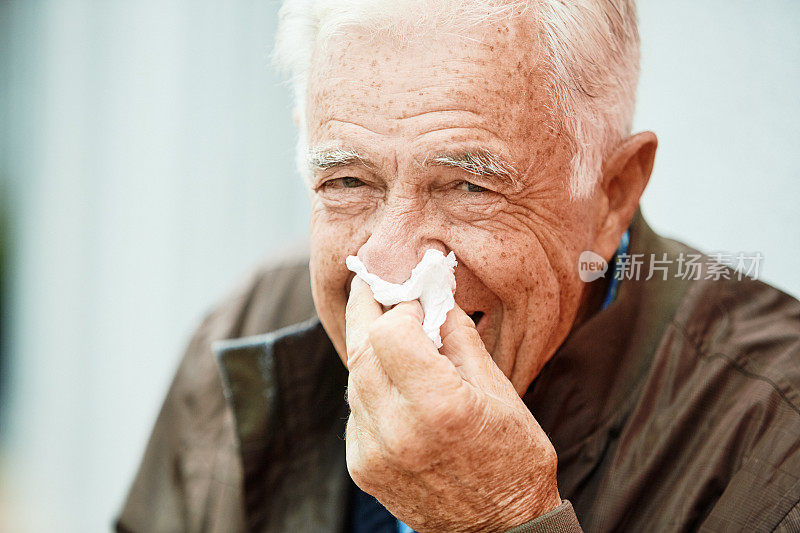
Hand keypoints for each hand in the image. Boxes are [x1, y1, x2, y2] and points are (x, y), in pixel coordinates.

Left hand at [345, 277, 560, 532]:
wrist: (500, 532)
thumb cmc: (513, 459)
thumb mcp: (499, 391)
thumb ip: (458, 338)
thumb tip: (433, 295)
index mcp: (440, 407)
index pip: (390, 331)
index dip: (400, 305)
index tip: (414, 298)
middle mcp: (399, 431)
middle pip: (361, 349)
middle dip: (369, 313)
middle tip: (378, 290)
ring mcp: (374, 453)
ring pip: (353, 378)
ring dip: (369, 350)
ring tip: (393, 337)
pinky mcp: (362, 468)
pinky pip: (356, 410)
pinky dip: (369, 388)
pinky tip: (394, 384)